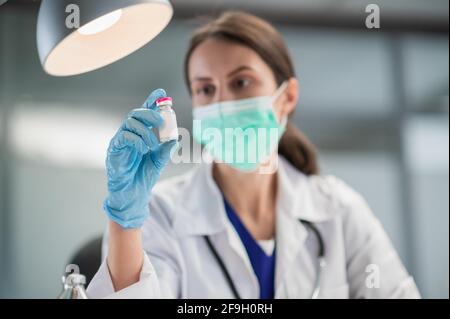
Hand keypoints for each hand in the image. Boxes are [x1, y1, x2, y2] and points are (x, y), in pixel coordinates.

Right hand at [103, 89, 176, 228]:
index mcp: (140, 134)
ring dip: (145, 130)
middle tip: (162, 120)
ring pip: (130, 122)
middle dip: (150, 112)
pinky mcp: (114, 150)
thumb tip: (175, 139)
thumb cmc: (143, 176)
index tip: (162, 93)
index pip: (145, 114)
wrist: (133, 195)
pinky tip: (144, 148)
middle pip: (136, 113)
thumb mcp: (159, 161)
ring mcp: (120, 141)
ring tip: (153, 144)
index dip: (152, 101)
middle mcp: (129, 134)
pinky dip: (137, 139)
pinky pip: (124, 136)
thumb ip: (166, 149)